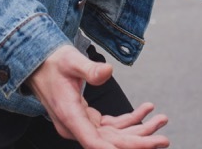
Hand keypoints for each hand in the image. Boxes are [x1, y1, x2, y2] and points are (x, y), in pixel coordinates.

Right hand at [27, 45, 169, 148]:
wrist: (39, 62)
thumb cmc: (53, 61)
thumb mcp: (72, 61)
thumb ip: (89, 69)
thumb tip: (108, 72)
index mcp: (69, 116)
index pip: (94, 142)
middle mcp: (75, 126)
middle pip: (110, 142)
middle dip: (138, 141)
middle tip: (163, 139)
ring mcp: (81, 123)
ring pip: (114, 135)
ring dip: (139, 130)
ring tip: (161, 120)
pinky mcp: (86, 118)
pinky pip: (111, 125)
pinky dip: (130, 119)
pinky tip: (146, 110)